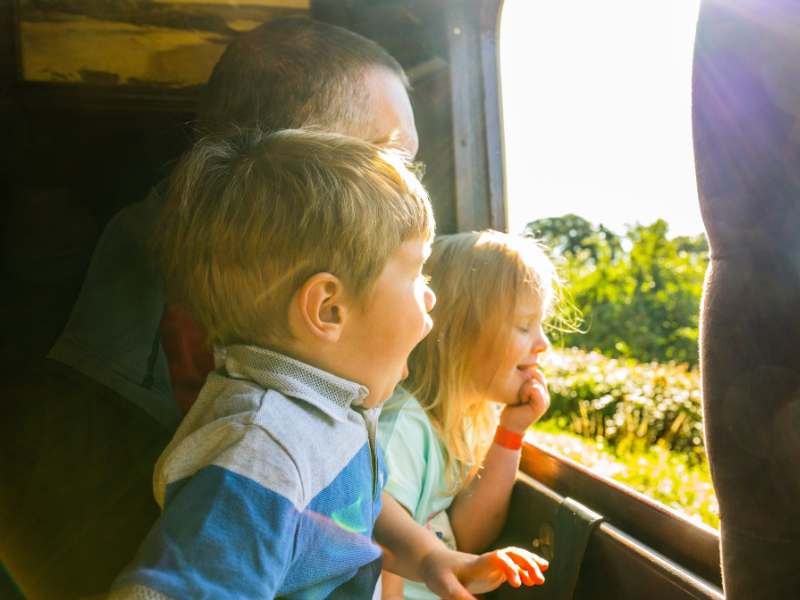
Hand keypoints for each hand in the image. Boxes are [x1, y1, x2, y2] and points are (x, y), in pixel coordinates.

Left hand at [419, 546, 546, 599]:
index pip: (498, 558)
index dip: (510, 567)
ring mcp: (491, 565)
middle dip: (527, 563)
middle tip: (539, 578)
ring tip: (541, 579)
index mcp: (476, 563)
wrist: (432, 560)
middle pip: (511, 554)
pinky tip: (533, 581)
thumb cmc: (437, 572)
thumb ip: (460, 596)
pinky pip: (512, 568)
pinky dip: (524, 572)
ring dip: (528, 565)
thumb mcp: (444, 586)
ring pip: (514, 559)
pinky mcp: (492, 571)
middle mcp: (487, 561)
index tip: (517, 584)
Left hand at [499, 368, 550, 433]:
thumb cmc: (511, 409)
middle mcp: (546, 395)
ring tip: (520, 400)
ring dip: (522, 388)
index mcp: (542, 392)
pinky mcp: (542, 405)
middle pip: (536, 374)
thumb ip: (524, 381)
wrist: (509, 426)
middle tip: (519, 396)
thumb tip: (525, 366)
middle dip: (524, 381)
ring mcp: (546, 400)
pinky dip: (524, 393)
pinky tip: (522, 402)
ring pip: (534, 381)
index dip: (525, 375)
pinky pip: (533, 388)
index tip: (517, 388)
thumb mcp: (517, 392)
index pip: (537, 372)